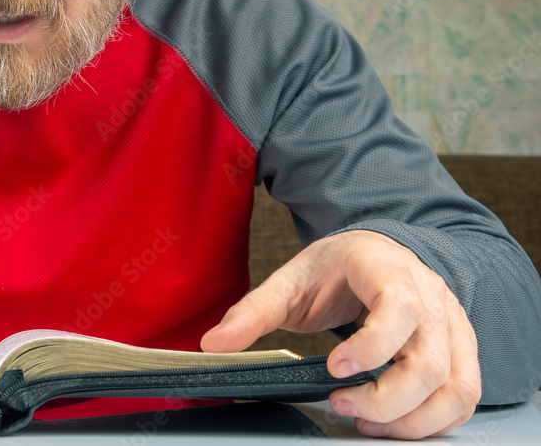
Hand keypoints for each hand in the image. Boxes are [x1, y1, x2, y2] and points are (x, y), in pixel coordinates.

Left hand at [200, 229, 480, 438]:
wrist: (376, 254)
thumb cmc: (337, 268)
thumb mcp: (290, 281)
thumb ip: (253, 312)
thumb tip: (213, 343)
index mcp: (386, 269)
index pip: (399, 308)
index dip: (372, 345)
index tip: (334, 369)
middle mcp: (429, 295)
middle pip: (428, 360)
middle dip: (385, 396)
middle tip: (340, 403)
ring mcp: (451, 323)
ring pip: (453, 385)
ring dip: (411, 417)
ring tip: (364, 419)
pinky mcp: (461, 349)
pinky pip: (464, 395)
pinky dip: (433, 420)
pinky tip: (393, 423)